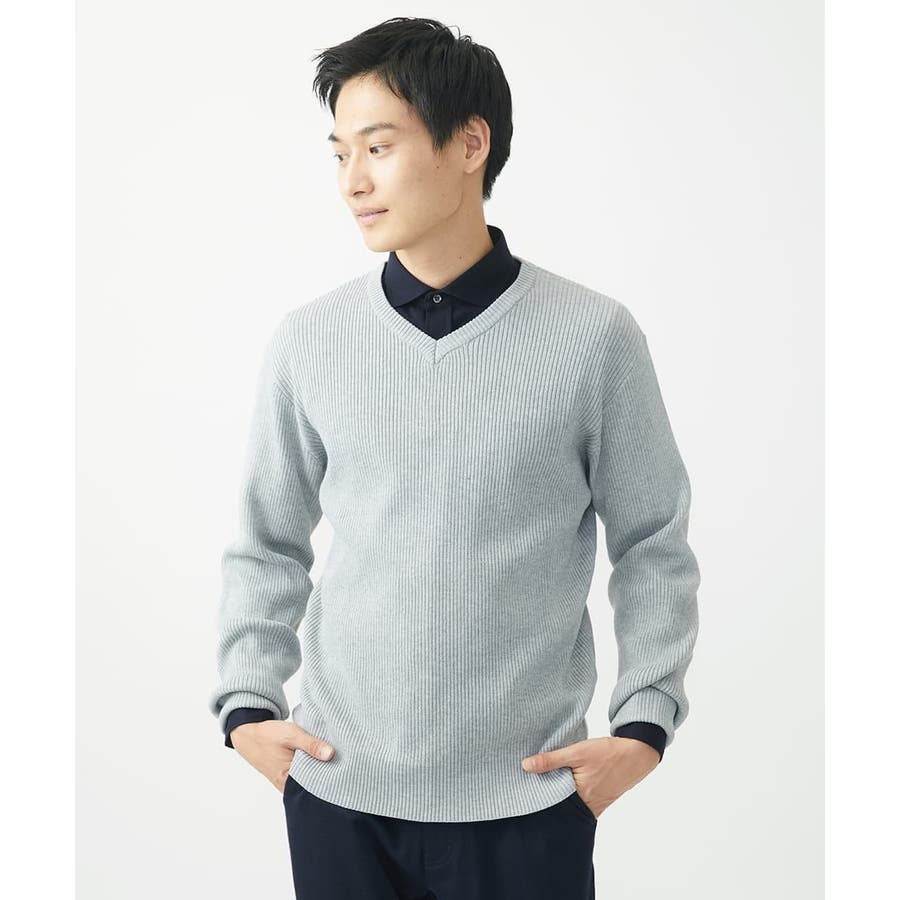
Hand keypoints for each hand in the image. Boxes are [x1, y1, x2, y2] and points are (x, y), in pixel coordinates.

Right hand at [231, 720, 334, 792]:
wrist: (248, 735)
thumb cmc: (268, 735)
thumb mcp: (291, 735)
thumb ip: (311, 745)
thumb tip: (331, 754)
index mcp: (288, 779)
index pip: (316, 784)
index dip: (331, 775)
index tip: (344, 765)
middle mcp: (287, 786)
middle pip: (314, 784)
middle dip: (327, 772)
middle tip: (341, 761)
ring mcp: (287, 783)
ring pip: (309, 780)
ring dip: (319, 769)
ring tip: (332, 758)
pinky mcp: (287, 777)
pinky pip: (304, 776)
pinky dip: (311, 768)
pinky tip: (319, 759)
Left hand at [521, 736, 659, 817]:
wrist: (636, 754)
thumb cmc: (608, 753)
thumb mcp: (577, 752)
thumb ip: (551, 760)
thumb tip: (525, 765)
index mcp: (579, 797)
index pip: (549, 800)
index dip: (535, 792)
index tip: (521, 784)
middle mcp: (585, 807)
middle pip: (557, 803)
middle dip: (544, 793)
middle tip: (526, 781)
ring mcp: (592, 806)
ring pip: (567, 801)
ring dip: (556, 790)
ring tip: (541, 779)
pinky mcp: (597, 801)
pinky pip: (577, 799)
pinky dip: (568, 790)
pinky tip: (560, 779)